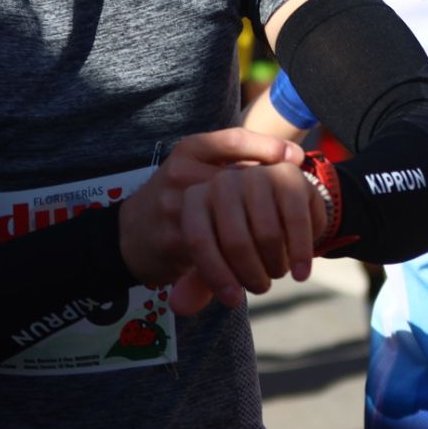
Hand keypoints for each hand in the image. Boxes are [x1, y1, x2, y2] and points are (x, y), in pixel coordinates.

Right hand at [117, 129, 318, 313]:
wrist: (130, 234)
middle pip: (239, 186)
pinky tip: (241, 287)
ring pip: (230, 228)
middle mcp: (181, 172)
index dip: (267, 147)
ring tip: (272, 276)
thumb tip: (294, 158)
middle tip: (291, 238)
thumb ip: (239, 165)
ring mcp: (175, 204)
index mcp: (191, 151)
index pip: (233, 140)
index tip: (297, 161)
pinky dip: (233, 273)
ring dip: (257, 255)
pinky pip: (212, 256)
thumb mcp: (200, 173)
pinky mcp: (170, 237)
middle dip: (271, 216)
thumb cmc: (180, 202)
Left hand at [168, 161, 326, 315]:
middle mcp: (221, 182)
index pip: (198, 241)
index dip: (216, 276)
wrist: (276, 209)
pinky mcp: (288, 176)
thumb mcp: (216, 260)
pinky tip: (301, 274)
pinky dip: (300, 253)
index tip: (233, 300)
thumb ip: (196, 284)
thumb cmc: (239, 238)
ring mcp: (255, 176)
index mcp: (195, 199)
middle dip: (251, 275)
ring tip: (277, 272)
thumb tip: (179, 307)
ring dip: (276, 266)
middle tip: (260, 287)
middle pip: (235, 242)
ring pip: (267, 235)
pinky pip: (295, 222)